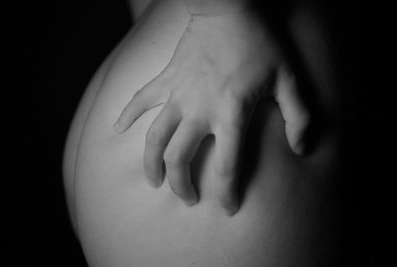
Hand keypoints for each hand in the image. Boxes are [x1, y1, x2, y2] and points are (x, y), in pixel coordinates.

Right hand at [114, 12, 308, 214]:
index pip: (226, 166)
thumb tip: (302, 149)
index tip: (228, 208)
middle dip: (182, 185)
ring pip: (155, 138)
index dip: (227, 193)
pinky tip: (116, 130)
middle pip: (180, 159)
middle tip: (188, 198)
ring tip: (153, 181)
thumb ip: (299, 116)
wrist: (227, 9)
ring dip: (151, 164)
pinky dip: (125, 114)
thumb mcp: (288, 79)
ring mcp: (177, 95)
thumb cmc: (259, 43)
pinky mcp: (165, 79)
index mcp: (230, 113)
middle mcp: (199, 110)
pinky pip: (139, 99)